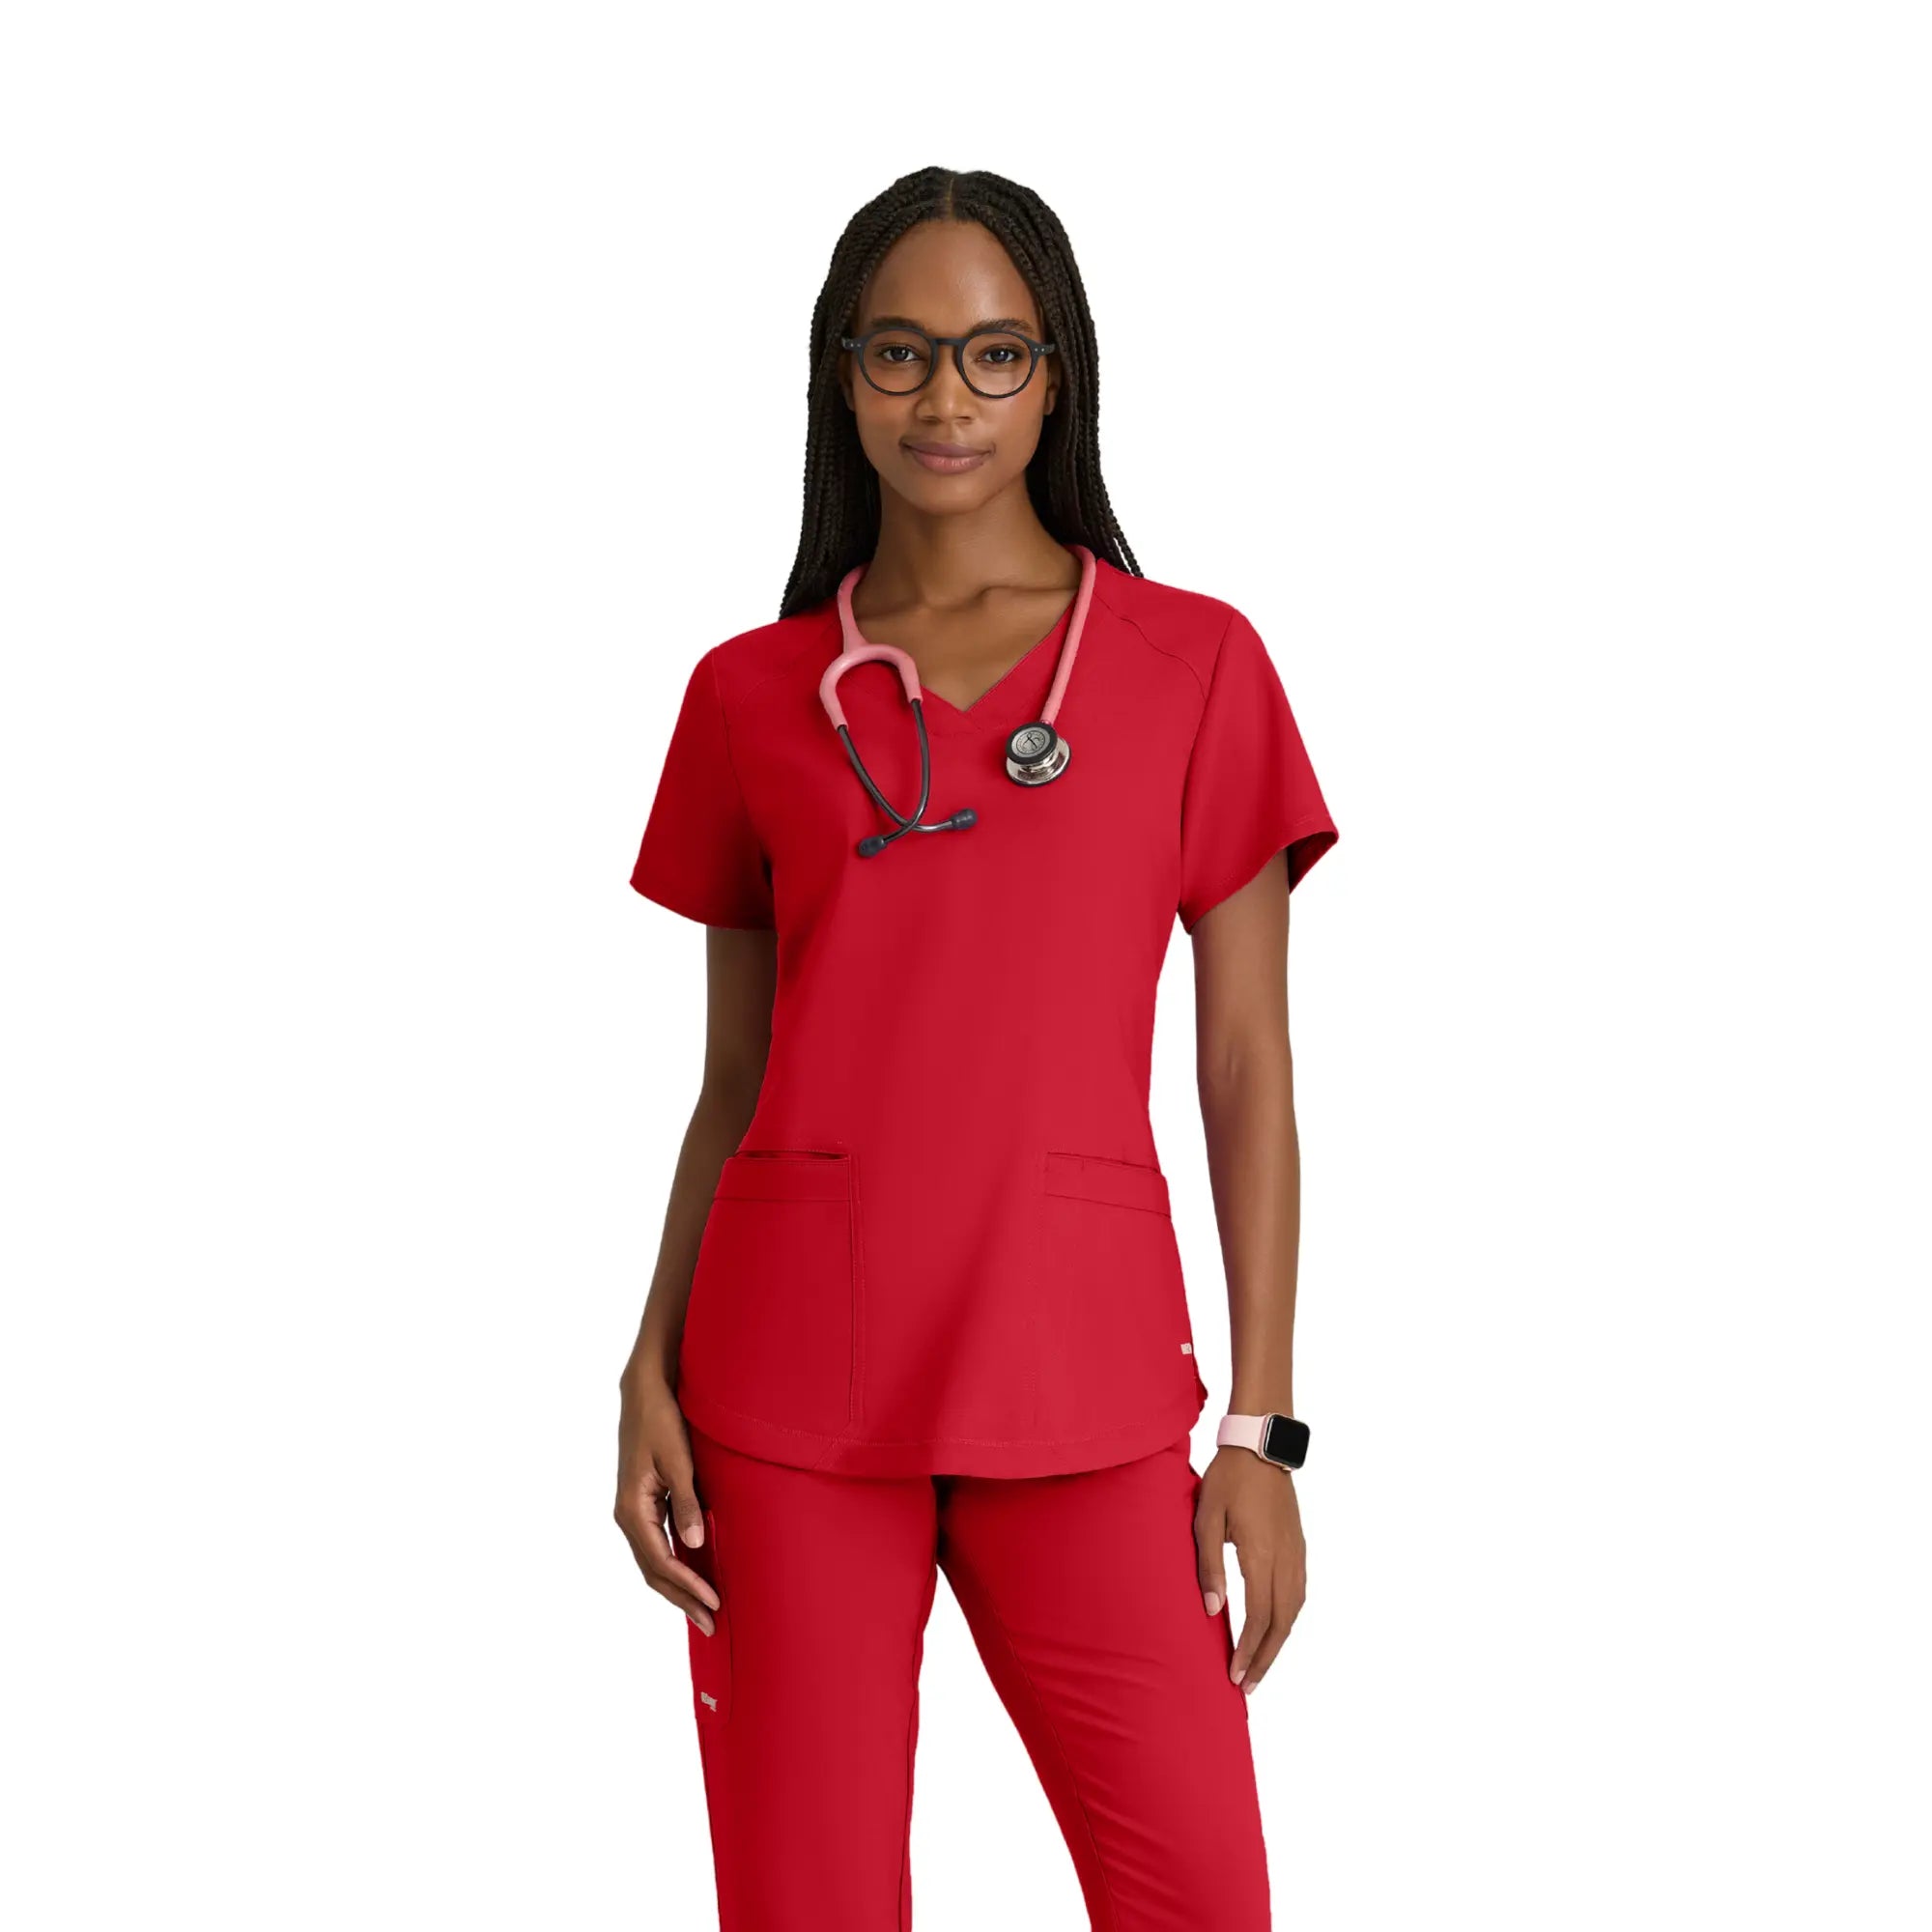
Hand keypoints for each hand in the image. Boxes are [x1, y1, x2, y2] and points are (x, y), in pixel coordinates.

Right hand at [613, 1363, 720, 1635]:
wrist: (645, 1391)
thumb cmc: (662, 1420)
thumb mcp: (679, 1459)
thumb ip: (687, 1502)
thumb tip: (695, 1545)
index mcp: (632, 1509)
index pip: (662, 1562)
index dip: (688, 1586)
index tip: (714, 1603)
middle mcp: (627, 1516)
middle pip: (653, 1571)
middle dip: (682, 1599)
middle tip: (712, 1623)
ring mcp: (633, 1511)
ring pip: (653, 1562)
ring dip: (677, 1587)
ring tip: (703, 1609)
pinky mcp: (643, 1504)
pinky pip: (656, 1545)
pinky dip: (673, 1566)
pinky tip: (692, 1574)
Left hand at [1194, 1445, 1305, 1693]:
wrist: (1260, 1447)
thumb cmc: (1228, 1479)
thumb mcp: (1206, 1519)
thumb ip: (1208, 1566)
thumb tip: (1212, 1610)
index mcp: (1262, 1554)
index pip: (1259, 1617)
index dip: (1248, 1651)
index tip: (1235, 1676)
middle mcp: (1286, 1559)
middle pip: (1282, 1623)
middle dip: (1265, 1658)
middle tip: (1247, 1687)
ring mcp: (1297, 1553)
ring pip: (1294, 1611)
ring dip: (1278, 1643)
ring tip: (1259, 1666)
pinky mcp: (1299, 1547)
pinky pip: (1299, 1594)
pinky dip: (1287, 1620)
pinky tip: (1275, 1629)